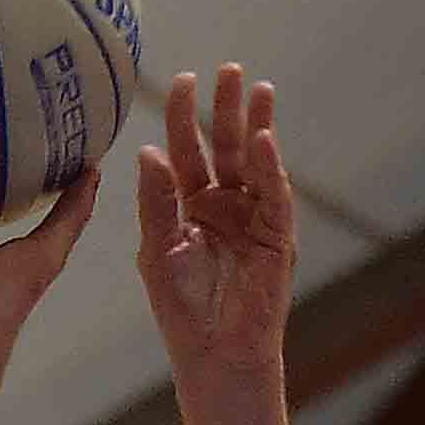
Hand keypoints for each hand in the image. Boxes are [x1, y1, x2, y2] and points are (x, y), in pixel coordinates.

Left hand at [135, 66, 294, 377]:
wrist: (214, 353)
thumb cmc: (182, 308)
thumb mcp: (158, 250)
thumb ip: (155, 202)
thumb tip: (147, 151)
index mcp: (189, 205)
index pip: (186, 150)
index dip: (184, 116)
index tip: (183, 80)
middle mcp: (223, 204)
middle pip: (224, 145)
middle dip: (227, 108)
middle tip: (228, 70)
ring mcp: (253, 218)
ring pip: (256, 162)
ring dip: (258, 126)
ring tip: (259, 89)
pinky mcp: (278, 237)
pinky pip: (274, 195)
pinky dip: (270, 167)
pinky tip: (264, 138)